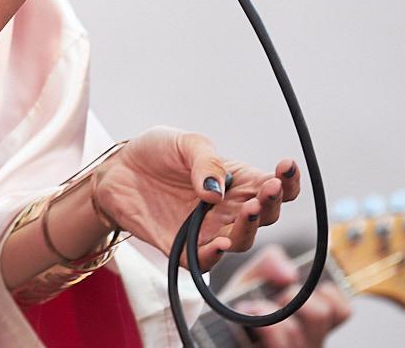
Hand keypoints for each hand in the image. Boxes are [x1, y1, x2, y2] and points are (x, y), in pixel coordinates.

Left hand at [92, 127, 299, 269]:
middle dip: (271, 204)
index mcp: (237, 180)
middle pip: (265, 216)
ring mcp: (208, 230)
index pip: (275, 187)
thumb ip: (205, 160)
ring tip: (248, 210)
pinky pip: (204, 261)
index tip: (285, 167)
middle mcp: (228, 209)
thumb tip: (218, 191)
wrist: (116, 171)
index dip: (288, 181)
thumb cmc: (156, 153)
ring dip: (249, 228)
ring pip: (241, 240)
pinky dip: (214, 256)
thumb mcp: (184, 143)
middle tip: (268, 188)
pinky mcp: (182, 248)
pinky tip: (220, 244)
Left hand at [221, 245, 352, 347]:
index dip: (330, 293)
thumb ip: (271, 263)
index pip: (342, 310)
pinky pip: (280, 342)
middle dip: (293, 296)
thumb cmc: (239, 305)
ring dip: (271, 312)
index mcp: (312, 319)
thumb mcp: (254, 277)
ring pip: (297, 331)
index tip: (303, 284)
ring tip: (253, 307)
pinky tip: (251, 319)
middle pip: (321, 315)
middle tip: (274, 295)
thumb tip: (290, 273)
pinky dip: (265, 327)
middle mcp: (308, 340)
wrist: (215, 327)